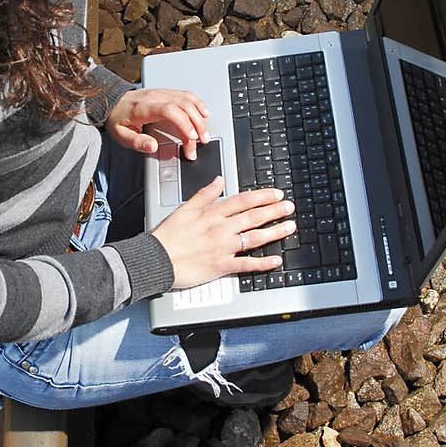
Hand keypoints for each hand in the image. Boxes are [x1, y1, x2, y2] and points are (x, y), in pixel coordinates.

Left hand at [105, 87, 209, 160]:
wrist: (112, 101)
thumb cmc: (118, 119)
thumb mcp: (120, 135)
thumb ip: (137, 142)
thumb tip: (153, 147)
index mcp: (144, 108)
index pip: (169, 111)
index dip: (183, 123)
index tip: (191, 138)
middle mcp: (155, 97)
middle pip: (183, 105)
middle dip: (196, 124)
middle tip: (202, 142)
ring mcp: (162, 93)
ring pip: (187, 99)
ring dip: (200, 116)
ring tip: (205, 133)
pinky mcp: (167, 93)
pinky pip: (186, 95)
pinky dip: (198, 104)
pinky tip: (204, 114)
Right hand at [150, 176, 296, 289]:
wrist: (155, 258)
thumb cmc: (168, 235)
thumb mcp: (185, 207)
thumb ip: (205, 194)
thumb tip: (219, 180)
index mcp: (212, 213)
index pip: (243, 201)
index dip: (263, 196)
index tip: (276, 194)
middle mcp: (221, 228)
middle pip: (253, 217)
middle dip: (275, 211)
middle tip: (289, 207)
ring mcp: (223, 247)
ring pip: (254, 238)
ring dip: (275, 232)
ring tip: (289, 227)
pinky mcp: (221, 266)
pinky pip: (246, 264)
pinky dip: (263, 263)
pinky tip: (276, 260)